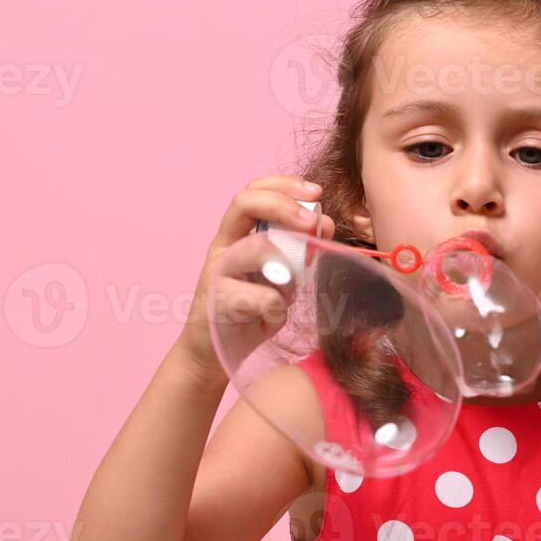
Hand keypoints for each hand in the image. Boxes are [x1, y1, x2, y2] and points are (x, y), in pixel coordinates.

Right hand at [176, 174, 336, 381]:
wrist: (215, 355)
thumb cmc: (251, 312)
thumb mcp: (281, 277)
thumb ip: (298, 251)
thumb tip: (325, 223)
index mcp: (236, 235)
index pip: (254, 192)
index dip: (284, 185)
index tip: (315, 193)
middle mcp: (222, 246)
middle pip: (245, 203)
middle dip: (284, 206)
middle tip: (312, 222)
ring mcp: (215, 271)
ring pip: (254, 248)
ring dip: (286, 268)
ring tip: (289, 290)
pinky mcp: (215, 301)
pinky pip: (260, 296)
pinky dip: (277, 308)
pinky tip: (273, 318)